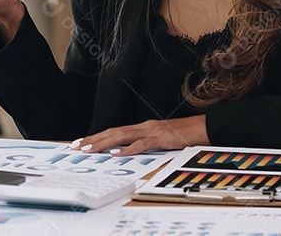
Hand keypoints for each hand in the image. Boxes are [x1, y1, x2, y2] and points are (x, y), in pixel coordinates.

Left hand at [70, 116, 209, 155]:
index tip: (82, 143)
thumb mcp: (161, 140)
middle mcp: (143, 127)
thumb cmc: (184, 135)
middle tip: (76, 147)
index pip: (114, 131)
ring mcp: (152, 131)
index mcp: (143, 127)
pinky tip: (116, 154)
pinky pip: (141, 144)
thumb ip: (146, 144)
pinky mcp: (161, 138)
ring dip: (103, 143)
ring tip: (88, 149)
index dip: (97, 137)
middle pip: (112, 132)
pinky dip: (127, 149)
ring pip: (121, 136)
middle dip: (93, 140)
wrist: (204, 127)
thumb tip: (129, 152)